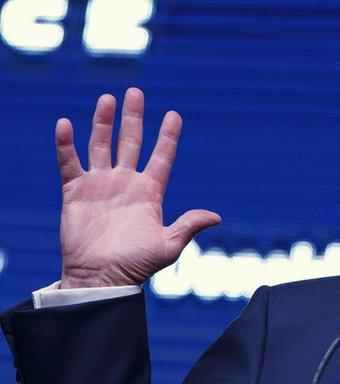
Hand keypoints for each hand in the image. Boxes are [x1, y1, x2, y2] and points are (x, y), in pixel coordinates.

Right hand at [57, 88, 219, 287]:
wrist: (101, 278)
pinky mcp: (75, 191)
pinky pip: (69, 162)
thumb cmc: (136, 265)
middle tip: (136, 92)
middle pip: (131, 142)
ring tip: (107, 98)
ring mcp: (100, 185)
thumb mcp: (168, 245)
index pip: (161, 156)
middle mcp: (126, 183)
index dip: (168, 136)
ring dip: (103, 122)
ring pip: (101, 144)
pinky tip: (66, 124)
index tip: (175, 115)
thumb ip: (189, 225)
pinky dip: (66, 143)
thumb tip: (217, 217)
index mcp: (150, 193)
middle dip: (134, 118)